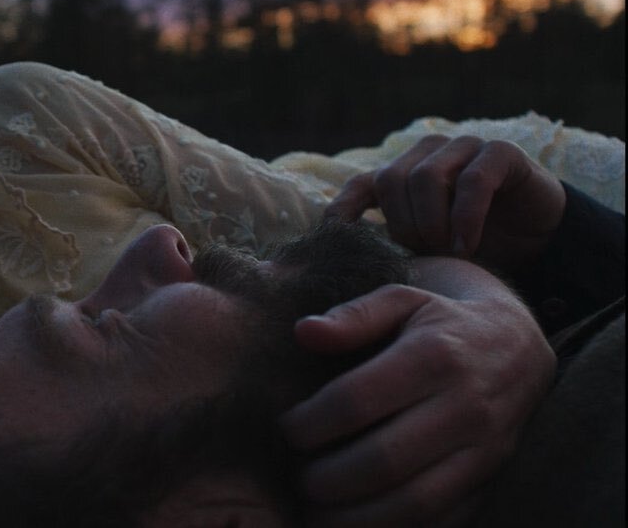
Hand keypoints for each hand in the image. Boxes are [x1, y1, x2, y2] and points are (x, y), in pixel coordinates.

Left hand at [281, 260, 554, 526]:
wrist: (520, 349)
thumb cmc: (441, 323)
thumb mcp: (402, 300)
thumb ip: (353, 315)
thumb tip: (304, 333)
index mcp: (434, 355)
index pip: (357, 400)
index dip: (311, 422)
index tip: (286, 430)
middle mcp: (465, 406)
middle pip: (384, 459)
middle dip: (329, 478)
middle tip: (298, 480)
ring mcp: (485, 449)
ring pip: (416, 501)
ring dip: (358, 519)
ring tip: (317, 516)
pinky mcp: (492, 479)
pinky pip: (445, 519)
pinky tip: (358, 524)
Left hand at [324, 135, 565, 269]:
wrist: (540, 239)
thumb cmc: (476, 245)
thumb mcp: (428, 249)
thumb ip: (395, 244)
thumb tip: (345, 262)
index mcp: (404, 172)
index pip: (362, 184)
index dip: (344, 209)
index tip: (335, 240)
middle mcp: (428, 154)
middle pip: (391, 181)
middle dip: (403, 225)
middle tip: (425, 254)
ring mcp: (463, 147)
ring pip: (426, 178)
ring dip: (432, 222)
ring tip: (449, 251)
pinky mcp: (499, 152)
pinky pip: (472, 180)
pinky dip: (465, 217)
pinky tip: (468, 244)